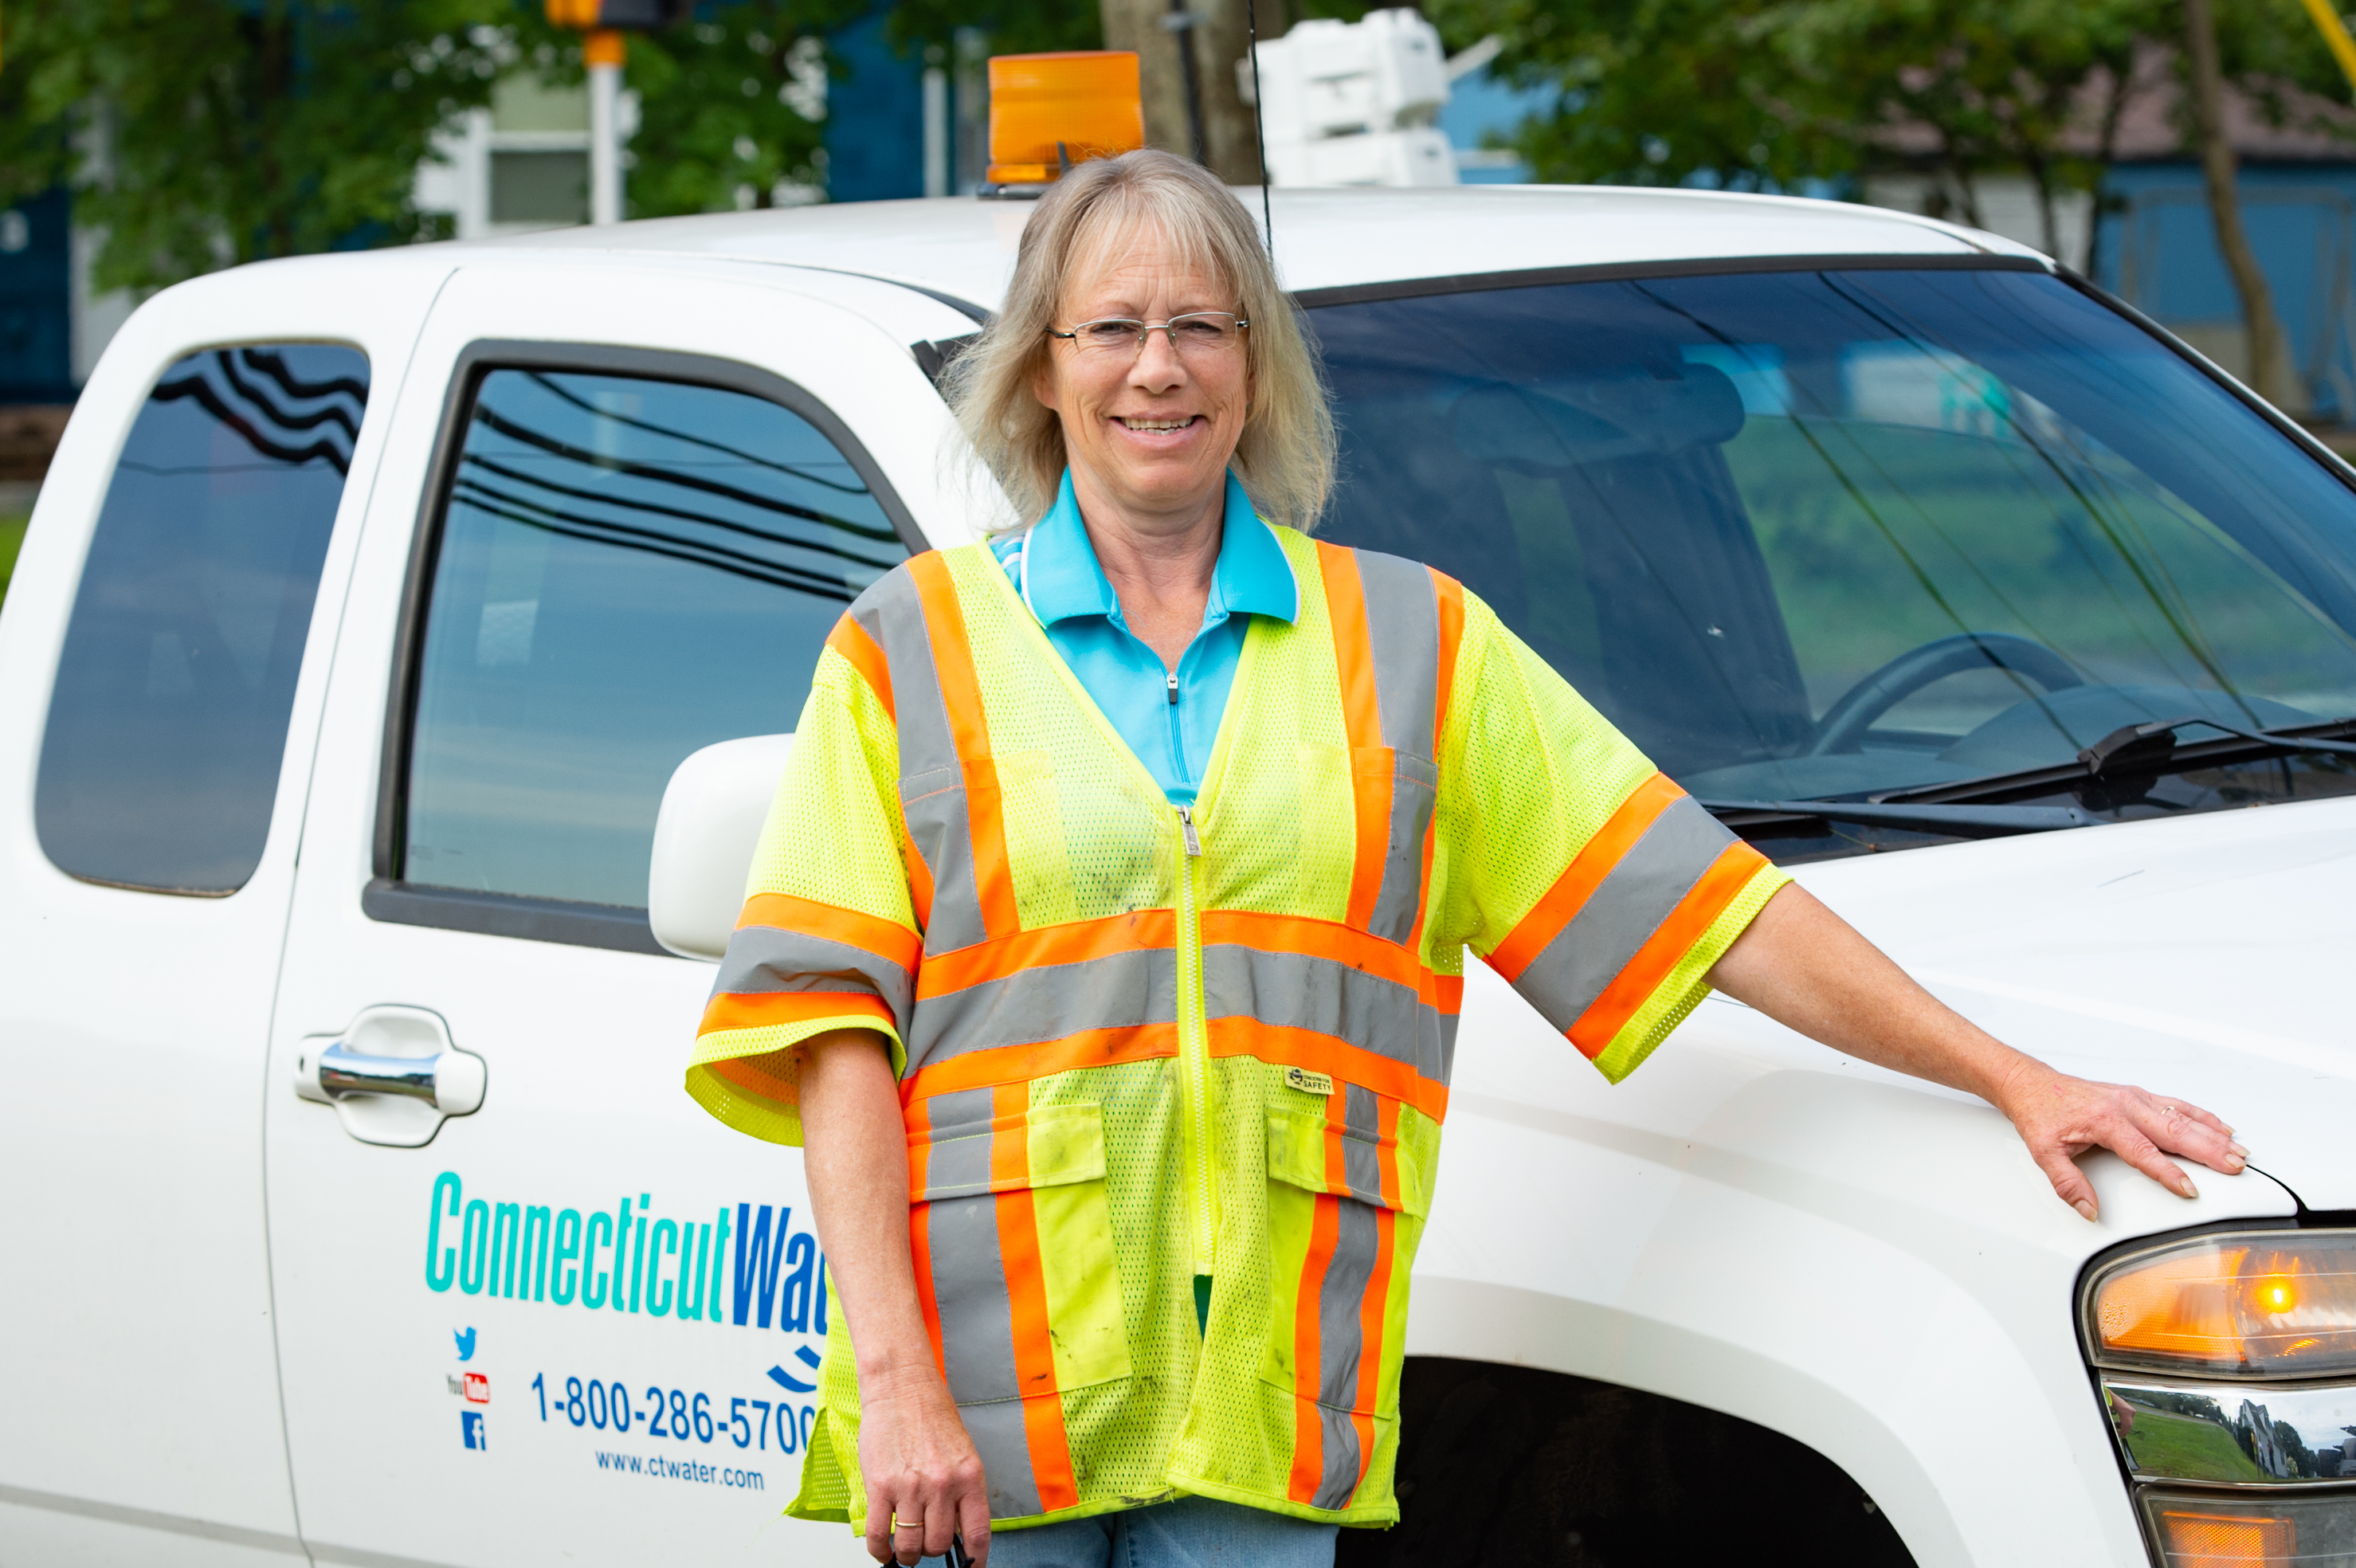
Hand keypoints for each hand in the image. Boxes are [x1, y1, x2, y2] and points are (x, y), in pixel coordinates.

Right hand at [857, 1363, 990, 1566]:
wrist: (902, 1387)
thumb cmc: (932, 1415)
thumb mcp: (962, 1453)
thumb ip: (962, 1491)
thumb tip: (957, 1530)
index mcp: (969, 1477)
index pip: (978, 1533)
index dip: (975, 1560)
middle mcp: (942, 1485)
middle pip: (939, 1544)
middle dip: (932, 1551)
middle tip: (926, 1544)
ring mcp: (910, 1487)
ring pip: (911, 1545)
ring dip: (907, 1554)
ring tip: (904, 1548)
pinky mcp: (880, 1486)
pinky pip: (879, 1535)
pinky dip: (880, 1551)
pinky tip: (883, 1550)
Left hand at [1992, 1062, 2248, 1220]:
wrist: (2032, 1084)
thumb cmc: (2041, 1113)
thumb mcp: (2044, 1152)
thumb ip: (2068, 1183)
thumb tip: (2088, 1209)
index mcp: (2105, 1121)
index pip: (2142, 1152)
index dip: (2166, 1172)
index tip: (2188, 1189)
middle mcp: (2125, 1106)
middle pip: (2174, 1131)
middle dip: (2208, 1151)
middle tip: (2234, 1167)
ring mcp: (2135, 1098)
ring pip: (2182, 1116)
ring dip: (2213, 1134)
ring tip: (2239, 1151)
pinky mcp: (2138, 1095)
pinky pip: (2178, 1104)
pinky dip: (2203, 1116)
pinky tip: (2222, 1127)